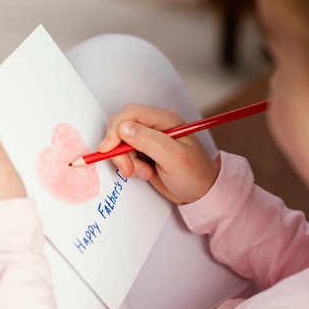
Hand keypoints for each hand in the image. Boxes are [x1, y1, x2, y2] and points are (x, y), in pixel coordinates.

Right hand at [98, 104, 218, 203]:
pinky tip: (145, 173)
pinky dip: (129, 165)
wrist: (201, 194)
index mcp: (165, 120)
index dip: (115, 130)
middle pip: (121, 126)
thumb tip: (124, 128)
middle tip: (128, 168)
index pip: (130, 114)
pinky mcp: (144, 152)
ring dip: (126, 160)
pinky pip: (125, 154)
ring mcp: (149, 139)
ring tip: (144, 172)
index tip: (108, 150)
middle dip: (119, 148)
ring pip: (121, 142)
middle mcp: (155, 126)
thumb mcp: (174, 158)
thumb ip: (149, 141)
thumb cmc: (195, 175)